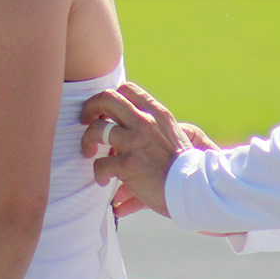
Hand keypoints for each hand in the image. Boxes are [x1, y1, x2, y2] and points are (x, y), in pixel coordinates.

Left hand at [79, 82, 200, 218]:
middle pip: (106, 99)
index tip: (103, 110)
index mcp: (156, 113)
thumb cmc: (181, 166)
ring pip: (96, 129)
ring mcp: (135, 142)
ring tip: (89, 152)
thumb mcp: (170, 135)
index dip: (109, 97)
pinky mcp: (128, 165)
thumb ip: (149, 125)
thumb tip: (123, 125)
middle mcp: (145, 122)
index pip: (127, 89)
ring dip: (87, 141)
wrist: (194, 189)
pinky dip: (98, 173)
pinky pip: (100, 164)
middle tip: (85, 120)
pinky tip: (103, 180)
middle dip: (90, 107)